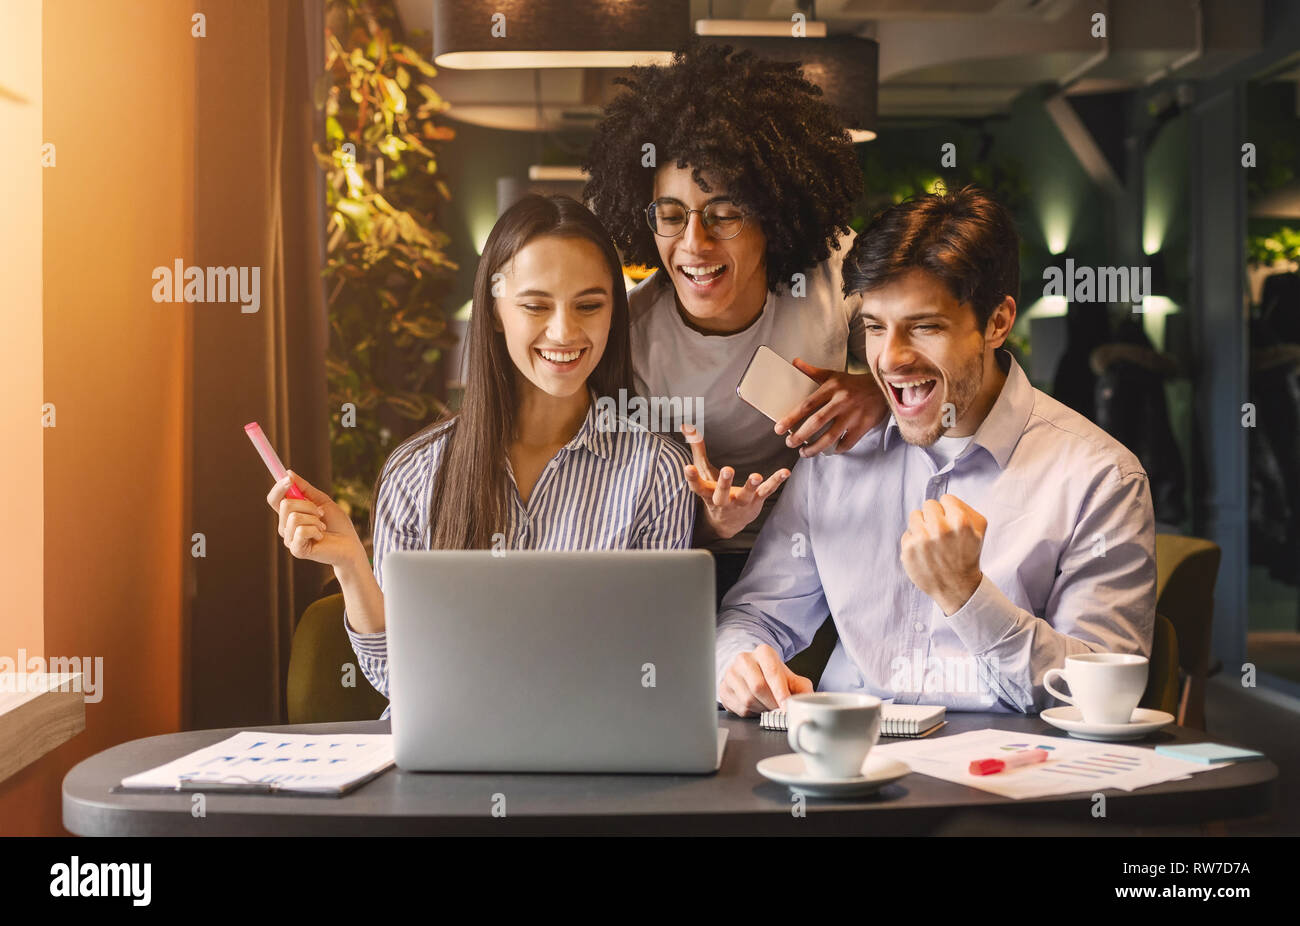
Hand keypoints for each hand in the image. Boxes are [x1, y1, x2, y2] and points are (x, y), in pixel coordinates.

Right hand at [266, 470, 364, 570]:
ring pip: (294, 517)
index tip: (288, 479)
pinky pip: (300, 531)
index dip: (278, 488)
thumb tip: (288, 473)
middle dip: (308, 504)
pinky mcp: (296, 550)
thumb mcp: (322, 501)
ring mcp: (290, 539)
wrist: (350, 544)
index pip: (274, 499)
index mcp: (290, 514)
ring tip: (322, 526)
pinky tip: (321, 536)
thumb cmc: (337, 524)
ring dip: (314, 519)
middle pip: (285, 504)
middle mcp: (286, 527)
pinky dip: (315, 530)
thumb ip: (305, 488)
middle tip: (321, 513)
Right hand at [681, 424, 788, 540]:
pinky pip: (766, 491)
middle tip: (728, 470)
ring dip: (751, 486)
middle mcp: (722, 500)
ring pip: (745, 495)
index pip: (696, 486)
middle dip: (724, 483)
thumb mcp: (704, 472)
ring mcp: (740, 502)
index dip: (692, 478)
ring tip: (756, 476)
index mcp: (707, 493)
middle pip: (721, 493)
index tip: (688, 468)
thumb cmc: (714, 491)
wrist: (727, 522)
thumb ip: (697, 449)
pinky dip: (776, 482)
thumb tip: (686, 426)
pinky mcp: (755, 502)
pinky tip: (785, 472)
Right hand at [719, 644, 813, 716]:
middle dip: (772, 703)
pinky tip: (756, 707)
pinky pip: (739, 707)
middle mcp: (744, 659)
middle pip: (758, 687)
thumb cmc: (774, 678)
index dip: (780, 692)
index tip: (786, 706)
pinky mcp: (724, 688)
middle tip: (779, 709)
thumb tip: (809, 702)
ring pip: (748, 699)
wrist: (753, 675)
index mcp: (764, 652)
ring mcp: (731, 673)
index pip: (772, 672)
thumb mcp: (792, 680)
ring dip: (762, 709)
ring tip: (767, 706)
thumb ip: (803, 690)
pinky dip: (751, 713)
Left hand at [773, 359, 887, 456]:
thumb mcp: (833, 375)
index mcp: (832, 388)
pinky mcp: (864, 425)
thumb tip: (794, 362)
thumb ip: (812, 371)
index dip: (791, 418)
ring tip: (804, 452)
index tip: (779, 429)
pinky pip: (848, 442)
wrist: (883, 387)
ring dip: (815, 448)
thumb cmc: (853, 383)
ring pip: (831, 436)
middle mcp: (841, 401)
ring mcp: (853, 414)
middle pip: (817, 422)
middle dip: (800, 436)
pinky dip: (837, 449)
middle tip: (790, 443)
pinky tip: (829, 451)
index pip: (807, 405)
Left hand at [899, 494, 986, 614]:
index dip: (949, 511)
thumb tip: (944, 500)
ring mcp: (922, 540)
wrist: (957, 587)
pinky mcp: (908, 550)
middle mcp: (939, 528)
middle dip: (935, 517)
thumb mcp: (979, 529)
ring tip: (932, 542)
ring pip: (914, 515)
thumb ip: (965, 508)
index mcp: (959, 521)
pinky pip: (907, 534)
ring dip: (922, 526)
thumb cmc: (968, 555)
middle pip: (929, 505)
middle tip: (941, 533)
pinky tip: (925, 553)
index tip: (952, 524)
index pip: (945, 499)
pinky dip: (914, 542)